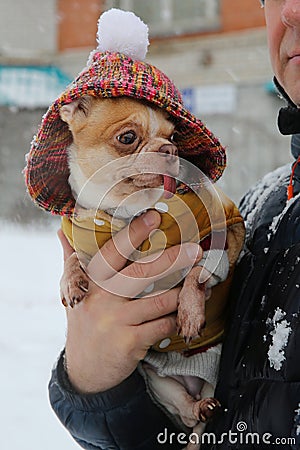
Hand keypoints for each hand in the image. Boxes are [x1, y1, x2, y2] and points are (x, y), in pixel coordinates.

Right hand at [58, 210, 201, 392]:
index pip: (112, 252)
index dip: (134, 234)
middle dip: (172, 260)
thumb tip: (62, 230)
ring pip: (160, 302)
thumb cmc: (84, 322)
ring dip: (183, 293)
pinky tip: (183, 314)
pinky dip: (176, 319)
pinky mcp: (130, 343)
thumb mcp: (71, 291)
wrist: (85, 370)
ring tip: (198, 284)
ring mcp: (117, 322)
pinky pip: (163, 325)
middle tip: (194, 250)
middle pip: (141, 274)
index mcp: (91, 282)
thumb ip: (71, 260)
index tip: (154, 217)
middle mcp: (103, 300)